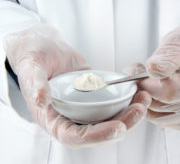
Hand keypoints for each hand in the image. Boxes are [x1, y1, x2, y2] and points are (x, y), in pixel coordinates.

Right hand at [4, 25, 150, 146]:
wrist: (44, 48)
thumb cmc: (33, 59)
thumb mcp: (30, 67)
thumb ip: (34, 83)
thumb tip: (42, 99)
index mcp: (54, 118)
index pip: (76, 137)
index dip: (98, 136)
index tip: (118, 127)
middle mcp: (72, 117)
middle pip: (100, 131)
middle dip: (123, 123)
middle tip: (139, 109)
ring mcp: (85, 107)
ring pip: (110, 119)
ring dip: (129, 113)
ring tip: (144, 99)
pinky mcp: (95, 96)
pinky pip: (112, 103)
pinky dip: (127, 101)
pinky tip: (138, 92)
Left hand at [131, 20, 179, 129]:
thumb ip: (168, 56)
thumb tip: (154, 69)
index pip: (170, 91)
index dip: (148, 84)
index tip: (138, 72)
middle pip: (161, 105)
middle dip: (143, 89)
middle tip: (137, 74)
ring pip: (156, 116)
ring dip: (144, 99)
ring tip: (146, 80)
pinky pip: (159, 120)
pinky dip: (150, 107)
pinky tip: (153, 91)